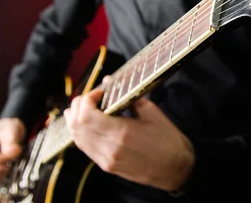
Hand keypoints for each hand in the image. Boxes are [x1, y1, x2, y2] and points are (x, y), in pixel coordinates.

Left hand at [63, 87, 194, 191]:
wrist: (175, 169)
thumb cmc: (168, 140)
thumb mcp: (152, 113)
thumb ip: (129, 96)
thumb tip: (110, 81)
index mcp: (123, 133)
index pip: (87, 116)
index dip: (87, 100)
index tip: (98, 92)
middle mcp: (111, 148)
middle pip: (77, 126)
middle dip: (78, 107)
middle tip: (88, 97)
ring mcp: (107, 160)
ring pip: (77, 138)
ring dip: (75, 121)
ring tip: (81, 108)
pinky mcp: (107, 166)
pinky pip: (85, 148)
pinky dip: (81, 133)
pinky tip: (86, 124)